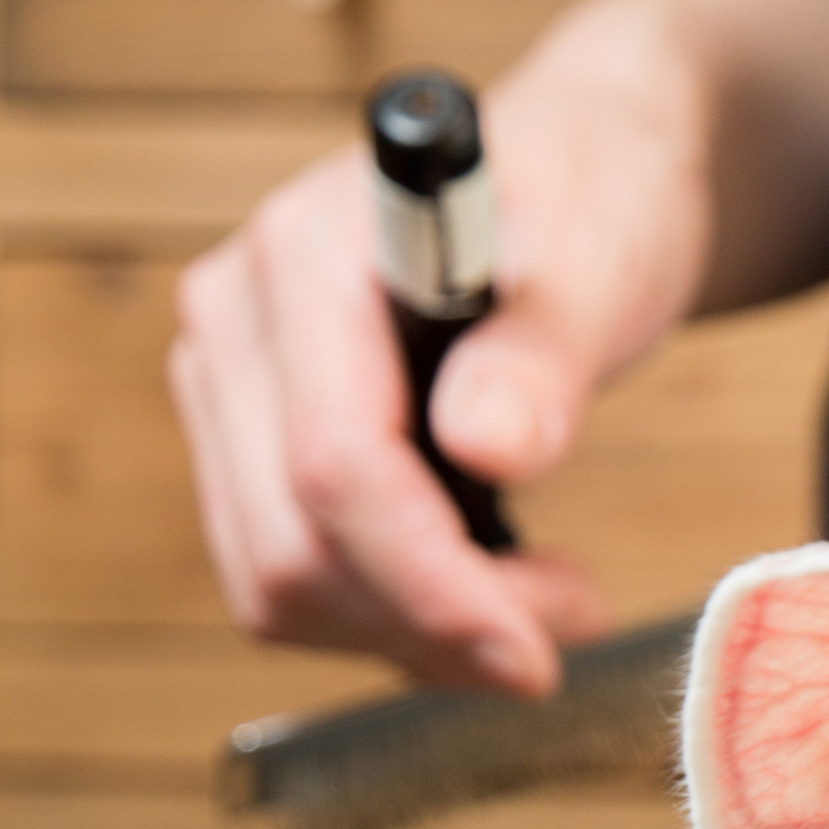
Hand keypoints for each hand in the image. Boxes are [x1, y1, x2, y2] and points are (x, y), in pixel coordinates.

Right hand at [167, 0, 718, 692]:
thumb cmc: (588, 200)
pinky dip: (392, 618)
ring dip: (415, 635)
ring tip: (547, 601)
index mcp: (305, 254)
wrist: (572, 178)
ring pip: (277, 585)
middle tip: (574, 618)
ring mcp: (229, 384)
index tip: (541, 650)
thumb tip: (489, 448)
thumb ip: (542, 355)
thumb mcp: (598, 261)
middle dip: (435, 622)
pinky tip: (488, 590)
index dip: (432, 582)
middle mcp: (235, 319)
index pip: (335, 464)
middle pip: (290, 547)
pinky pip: (294, 579)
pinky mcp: (251, 442)